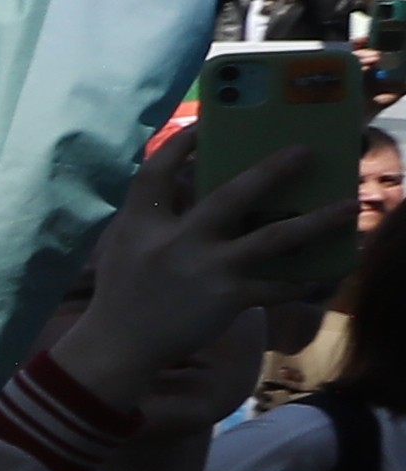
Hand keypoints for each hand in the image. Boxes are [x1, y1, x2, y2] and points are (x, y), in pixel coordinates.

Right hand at [57, 137, 356, 422]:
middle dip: (269, 172)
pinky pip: (274, 286)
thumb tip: (191, 186)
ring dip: (315, 222)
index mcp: (143, 224)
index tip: (201, 126)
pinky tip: (321, 271)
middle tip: (304, 151)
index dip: (177, 146)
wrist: (121, 344)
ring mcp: (206, 270)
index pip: (157, 173)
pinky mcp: (227, 299)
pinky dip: (299, 279)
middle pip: (230, 197)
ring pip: (271, 240)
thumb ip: (155, 216)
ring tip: (348, 206)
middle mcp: (178, 242)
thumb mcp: (128, 245)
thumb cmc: (124, 290)